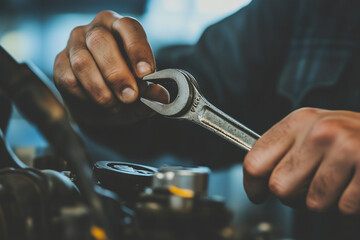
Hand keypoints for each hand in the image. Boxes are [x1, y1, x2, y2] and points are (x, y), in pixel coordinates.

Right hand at [53, 11, 168, 124]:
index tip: (145, 73)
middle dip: (116, 73)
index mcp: (121, 28)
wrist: (103, 108)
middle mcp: (96, 30)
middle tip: (129, 96)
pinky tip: (96, 103)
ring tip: (115, 106)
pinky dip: (85, 96)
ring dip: (100, 89)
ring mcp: (75, 44)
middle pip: (101, 41)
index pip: (129, 28)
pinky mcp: (60, 62)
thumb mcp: (144, 95)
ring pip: (82, 61)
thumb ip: (151, 93)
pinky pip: (68, 79)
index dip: (137, 50)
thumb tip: (160, 96)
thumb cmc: (126, 92)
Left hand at [243, 108, 359, 214]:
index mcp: (298, 122)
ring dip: (325, 201)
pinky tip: (355, 184)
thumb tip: (256, 178)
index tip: (257, 194)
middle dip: (293, 196)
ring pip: (312, 202)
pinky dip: (348, 204)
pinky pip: (342, 207)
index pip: (255, 160)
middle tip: (309, 186)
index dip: (252, 185)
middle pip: (279, 186)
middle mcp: (317, 131)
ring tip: (337, 181)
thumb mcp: (311, 131)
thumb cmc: (349, 137)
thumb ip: (284, 150)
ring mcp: (343, 147)